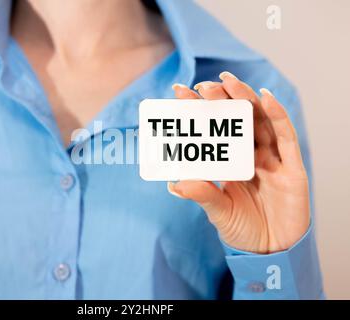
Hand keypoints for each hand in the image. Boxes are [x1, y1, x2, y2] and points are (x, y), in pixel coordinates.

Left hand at [169, 72, 309, 253]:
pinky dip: (277, 115)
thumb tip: (175, 182)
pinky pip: (286, 137)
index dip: (199, 110)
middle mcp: (251, 155)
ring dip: (246, 99)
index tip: (180, 92)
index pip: (214, 130)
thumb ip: (202, 194)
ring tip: (229, 82)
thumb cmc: (243, 230)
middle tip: (204, 85)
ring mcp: (272, 158)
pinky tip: (265, 97)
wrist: (271, 252)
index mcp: (231, 162)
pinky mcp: (292, 167)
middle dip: (221, 100)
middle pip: (237, 119)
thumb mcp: (218, 211)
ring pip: (260, 121)